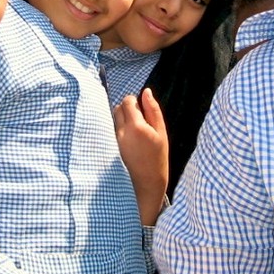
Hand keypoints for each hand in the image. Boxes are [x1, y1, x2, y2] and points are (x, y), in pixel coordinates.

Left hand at [114, 89, 167, 224]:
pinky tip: (131, 140)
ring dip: (123, 119)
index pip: (127, 101)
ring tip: (135, 131)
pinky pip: (113, 129)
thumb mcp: (161, 132)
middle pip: (118, 108)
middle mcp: (122, 131)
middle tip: (140, 120)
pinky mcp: (112, 146)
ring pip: (114, 118)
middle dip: (127, 109)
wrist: (147, 182)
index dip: (135, 101)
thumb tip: (146, 91)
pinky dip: (120, 129)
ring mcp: (115, 139)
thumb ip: (153, 110)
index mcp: (136, 126)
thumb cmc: (158, 156)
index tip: (142, 109)